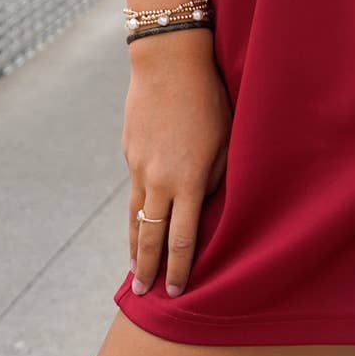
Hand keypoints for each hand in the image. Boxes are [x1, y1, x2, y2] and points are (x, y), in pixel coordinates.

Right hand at [124, 31, 231, 296]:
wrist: (168, 62)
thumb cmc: (209, 99)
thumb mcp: (224, 141)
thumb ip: (214, 178)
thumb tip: (204, 204)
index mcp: (187, 181)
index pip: (182, 239)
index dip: (180, 268)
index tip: (177, 291)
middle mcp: (158, 180)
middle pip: (150, 236)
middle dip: (147, 268)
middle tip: (142, 293)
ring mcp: (138, 166)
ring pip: (135, 216)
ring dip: (134, 245)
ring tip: (134, 267)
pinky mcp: (129, 152)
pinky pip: (134, 189)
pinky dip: (134, 211)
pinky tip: (137, 221)